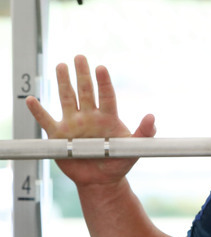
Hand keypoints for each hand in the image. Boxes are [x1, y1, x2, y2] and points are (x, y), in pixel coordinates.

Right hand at [26, 55, 155, 186]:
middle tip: (80, 57)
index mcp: (108, 118)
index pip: (107, 96)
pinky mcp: (58, 136)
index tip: (101, 68)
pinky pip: (46, 120)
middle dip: (82, 75)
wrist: (101, 180)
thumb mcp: (134, 148)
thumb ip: (144, 133)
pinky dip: (38, 111)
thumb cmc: (118, 161)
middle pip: (85, 91)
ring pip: (67, 99)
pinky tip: (31, 99)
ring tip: (61, 66)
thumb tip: (152, 117)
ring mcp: (73, 124)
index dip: (104, 83)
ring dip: (63, 83)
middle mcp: (89, 117)